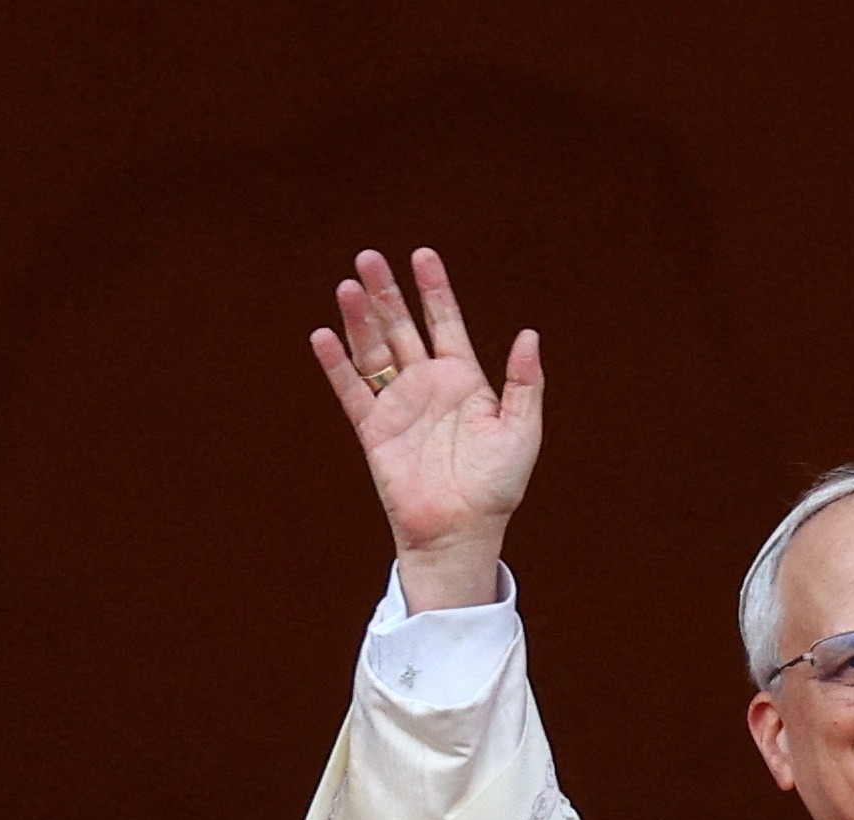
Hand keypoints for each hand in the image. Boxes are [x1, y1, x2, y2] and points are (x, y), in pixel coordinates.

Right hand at [308, 246, 543, 608]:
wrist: (461, 531)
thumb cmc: (497, 486)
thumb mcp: (522, 430)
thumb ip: (525, 383)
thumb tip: (530, 335)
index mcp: (464, 379)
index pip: (445, 322)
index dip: (434, 289)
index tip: (422, 255)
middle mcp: (427, 385)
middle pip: (402, 327)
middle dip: (386, 292)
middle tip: (368, 256)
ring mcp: (398, 405)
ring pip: (373, 351)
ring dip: (359, 320)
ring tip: (348, 286)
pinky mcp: (374, 430)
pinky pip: (351, 391)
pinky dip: (336, 365)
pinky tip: (323, 336)